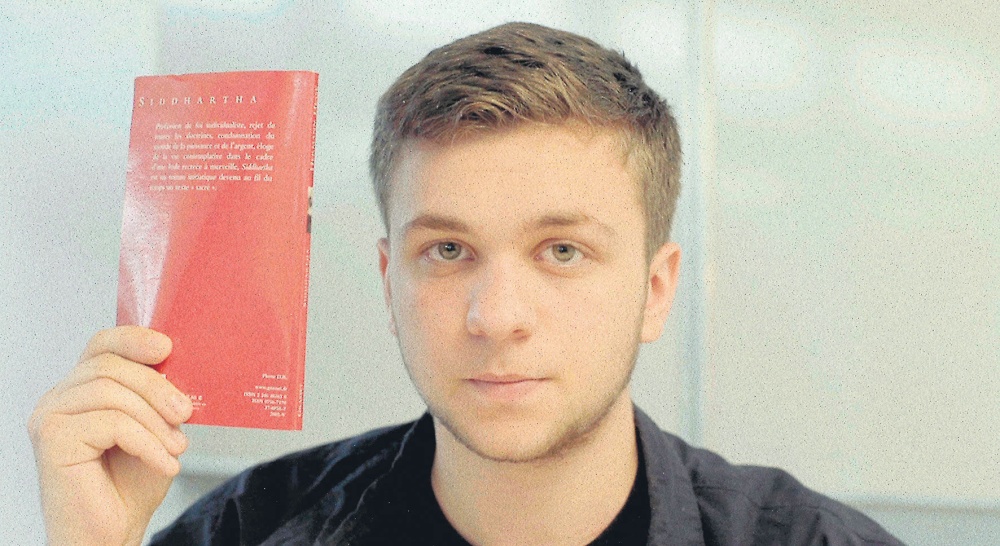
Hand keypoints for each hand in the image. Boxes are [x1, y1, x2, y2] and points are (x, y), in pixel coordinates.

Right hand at [28, 326, 192, 545]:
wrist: (111, 534)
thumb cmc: (130, 485)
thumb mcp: (154, 428)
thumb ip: (157, 396)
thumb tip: (179, 364)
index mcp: (82, 389)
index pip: (102, 344)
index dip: (134, 338)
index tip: (167, 347)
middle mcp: (59, 398)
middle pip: (111, 366)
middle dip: (157, 387)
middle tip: (185, 414)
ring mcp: (50, 417)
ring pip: (111, 393)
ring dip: (154, 420)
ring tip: (176, 447)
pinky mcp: (52, 440)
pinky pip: (111, 423)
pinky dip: (147, 443)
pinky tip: (165, 464)